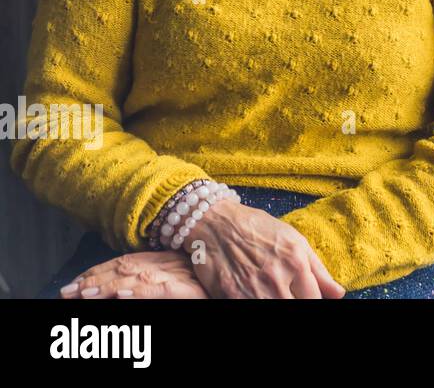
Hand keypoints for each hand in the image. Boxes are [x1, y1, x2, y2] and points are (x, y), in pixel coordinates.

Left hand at [60, 250, 208, 298]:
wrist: (246, 287)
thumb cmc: (216, 283)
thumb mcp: (185, 279)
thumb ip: (161, 279)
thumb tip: (126, 287)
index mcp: (170, 259)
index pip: (127, 260)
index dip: (100, 270)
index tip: (76, 282)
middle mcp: (173, 263)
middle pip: (127, 266)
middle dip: (95, 278)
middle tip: (68, 291)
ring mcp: (181, 275)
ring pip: (138, 277)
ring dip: (108, 285)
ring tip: (84, 293)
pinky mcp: (189, 289)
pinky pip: (160, 290)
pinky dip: (139, 291)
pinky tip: (121, 294)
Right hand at [180, 197, 346, 298]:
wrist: (216, 224)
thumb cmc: (258, 229)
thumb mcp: (294, 241)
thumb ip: (319, 271)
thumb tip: (338, 294)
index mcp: (296, 261)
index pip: (314, 299)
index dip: (314, 301)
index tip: (308, 297)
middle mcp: (276, 277)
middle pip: (297, 306)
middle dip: (297, 302)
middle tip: (290, 293)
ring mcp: (253, 289)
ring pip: (276, 308)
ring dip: (277, 303)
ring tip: (276, 294)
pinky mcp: (231, 296)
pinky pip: (251, 308)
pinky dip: (257, 303)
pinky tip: (259, 296)